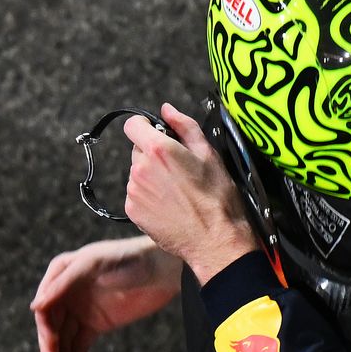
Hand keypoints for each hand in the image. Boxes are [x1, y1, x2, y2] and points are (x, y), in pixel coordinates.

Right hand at [31, 235, 182, 351]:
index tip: (51, 343)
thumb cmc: (126, 258)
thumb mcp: (92, 266)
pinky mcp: (98, 324)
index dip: (45, 326)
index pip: (45, 305)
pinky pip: (81, 343)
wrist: (160, 269)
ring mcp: (82, 309)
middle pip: (52, 324)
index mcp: (61, 273)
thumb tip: (34, 307)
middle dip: (51, 345)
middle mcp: (67, 293)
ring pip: (65, 336)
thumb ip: (63, 285)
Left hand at [123, 102, 256, 284]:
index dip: (145, 127)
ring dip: (151, 178)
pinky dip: (149, 198)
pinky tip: (170, 206)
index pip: (133, 125)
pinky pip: (136, 195)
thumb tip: (167, 110)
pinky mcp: (133, 211)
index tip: (158, 136)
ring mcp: (134, 191)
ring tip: (176, 193)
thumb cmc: (217, 199)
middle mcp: (140, 168)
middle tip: (178, 172)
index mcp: (158, 150)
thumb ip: (184, 126)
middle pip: (137, 150)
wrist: (215, 242)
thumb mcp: (209, 155)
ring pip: (137, 174)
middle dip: (153, 156)